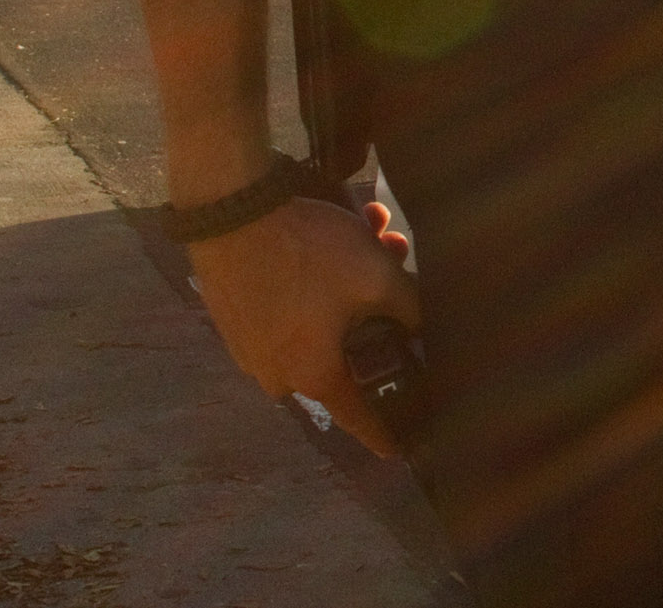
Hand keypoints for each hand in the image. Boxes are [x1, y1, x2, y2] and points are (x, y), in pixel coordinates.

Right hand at [187, 194, 419, 454]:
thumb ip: (411, 309)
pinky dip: (318, 281)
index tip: (403, 450)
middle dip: (381, 309)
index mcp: (314, 377)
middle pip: (350, 351)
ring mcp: (253, 349)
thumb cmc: (307, 254)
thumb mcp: (376, 277)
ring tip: (374, 233)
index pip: (361, 418)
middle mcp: (279, 374)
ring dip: (353, 284)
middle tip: (399, 260)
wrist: (231, 213)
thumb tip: (431, 331)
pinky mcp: (240, 320)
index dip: (389, 430)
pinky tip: (337, 237)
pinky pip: (292, 311)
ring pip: (324, 322)